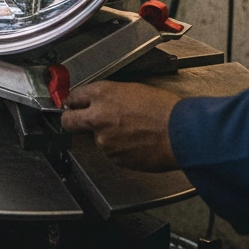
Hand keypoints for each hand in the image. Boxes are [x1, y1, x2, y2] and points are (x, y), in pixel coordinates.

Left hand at [59, 81, 179, 171]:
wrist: (180, 133)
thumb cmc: (163, 109)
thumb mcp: (132, 89)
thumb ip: (110, 96)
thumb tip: (101, 101)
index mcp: (102, 94)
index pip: (73, 97)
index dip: (73, 102)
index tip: (73, 104)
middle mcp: (97, 117)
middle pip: (68, 121)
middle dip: (71, 120)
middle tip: (77, 119)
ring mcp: (104, 140)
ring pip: (95, 138)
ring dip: (105, 136)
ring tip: (130, 131)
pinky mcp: (114, 158)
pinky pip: (111, 152)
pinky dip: (119, 149)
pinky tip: (135, 142)